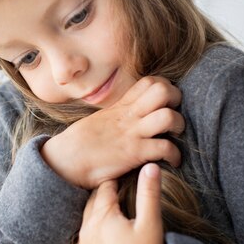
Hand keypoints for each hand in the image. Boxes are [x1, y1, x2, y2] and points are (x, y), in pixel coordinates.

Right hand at [40, 76, 183, 188]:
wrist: (65, 161)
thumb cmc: (81, 144)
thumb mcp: (101, 120)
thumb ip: (119, 114)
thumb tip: (132, 115)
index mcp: (122, 107)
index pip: (149, 82)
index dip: (165, 87)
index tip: (167, 102)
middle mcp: (129, 116)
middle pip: (163, 91)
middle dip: (177, 100)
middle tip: (175, 113)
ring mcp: (132, 134)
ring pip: (168, 117)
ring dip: (179, 125)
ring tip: (175, 136)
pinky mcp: (134, 154)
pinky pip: (165, 148)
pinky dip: (175, 155)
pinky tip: (172, 161)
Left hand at [77, 163, 164, 243]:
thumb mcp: (151, 222)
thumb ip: (149, 192)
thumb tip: (151, 166)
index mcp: (103, 217)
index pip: (105, 189)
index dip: (115, 182)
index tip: (122, 177)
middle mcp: (87, 231)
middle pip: (93, 204)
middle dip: (104, 196)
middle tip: (116, 191)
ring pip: (87, 222)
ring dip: (97, 215)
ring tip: (111, 211)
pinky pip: (85, 242)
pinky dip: (93, 235)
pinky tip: (104, 235)